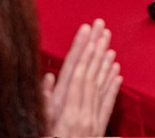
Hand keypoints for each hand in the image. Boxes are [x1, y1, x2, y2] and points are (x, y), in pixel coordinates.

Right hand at [42, 19, 121, 137]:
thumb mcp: (37, 126)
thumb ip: (42, 104)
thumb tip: (48, 79)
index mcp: (64, 112)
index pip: (75, 72)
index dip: (81, 49)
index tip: (86, 30)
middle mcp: (81, 114)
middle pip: (90, 74)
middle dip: (96, 48)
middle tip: (102, 27)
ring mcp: (91, 122)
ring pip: (101, 85)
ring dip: (105, 62)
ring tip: (110, 43)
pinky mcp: (97, 131)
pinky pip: (107, 104)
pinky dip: (112, 86)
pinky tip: (117, 73)